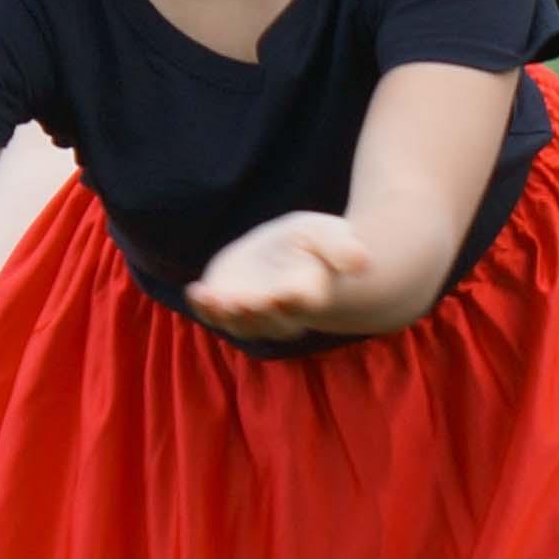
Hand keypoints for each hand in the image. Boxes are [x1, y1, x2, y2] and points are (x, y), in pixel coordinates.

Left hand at [187, 211, 384, 343]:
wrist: (287, 253)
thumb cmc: (314, 244)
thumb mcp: (328, 234)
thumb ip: (342, 248)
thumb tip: (362, 262)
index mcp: (309, 294)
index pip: (303, 303)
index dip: (293, 301)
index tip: (284, 292)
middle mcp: (281, 312)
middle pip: (271, 321)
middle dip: (258, 313)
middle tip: (245, 300)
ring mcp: (252, 312)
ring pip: (241, 324)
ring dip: (228, 315)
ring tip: (215, 298)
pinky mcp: (226, 304)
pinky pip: (214, 315)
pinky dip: (204, 307)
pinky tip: (196, 290)